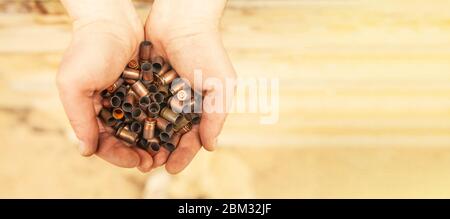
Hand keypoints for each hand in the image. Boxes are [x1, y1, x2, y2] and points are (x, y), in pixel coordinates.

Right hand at [57, 0, 153, 171]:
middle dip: (139, 153)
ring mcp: (128, 99)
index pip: (104, 143)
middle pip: (125, 140)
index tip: (137, 162)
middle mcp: (110, 108)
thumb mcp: (75, 84)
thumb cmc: (89, 50)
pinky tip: (173, 131)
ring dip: (153, 142)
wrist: (112, 20)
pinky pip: (153, 110)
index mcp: (90, 111)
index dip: (119, 157)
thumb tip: (86, 152)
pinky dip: (161, 122)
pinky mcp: (144, 88)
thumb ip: (79, 118)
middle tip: (155, 162)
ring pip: (142, 128)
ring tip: (167, 152)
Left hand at [145, 0, 235, 173]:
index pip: (192, 137)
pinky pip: (138, 105)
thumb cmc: (206, 50)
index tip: (171, 168)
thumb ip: (216, 116)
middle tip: (148, 165)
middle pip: (169, 135)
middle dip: (160, 152)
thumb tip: (210, 147)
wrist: (182, 19)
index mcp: (201, 107)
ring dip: (143, 140)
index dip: (183, 154)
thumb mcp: (220, 84)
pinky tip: (123, 131)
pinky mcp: (145, 83)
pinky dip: (132, 119)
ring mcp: (162, 94)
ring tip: (133, 154)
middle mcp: (180, 103)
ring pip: (151, 124)